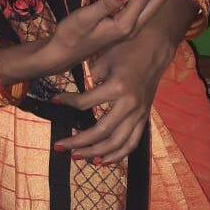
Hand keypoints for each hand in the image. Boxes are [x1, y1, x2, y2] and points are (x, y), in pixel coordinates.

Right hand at [42, 0, 176, 77]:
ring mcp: (130, 28)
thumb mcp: (86, 17)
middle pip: (156, 0)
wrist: (64, 53)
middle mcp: (133, 26)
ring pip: (149, 3)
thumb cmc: (72, 34)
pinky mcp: (125, 26)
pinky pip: (139, 6)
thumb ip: (107, 2)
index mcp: (126, 23)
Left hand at [51, 17, 176, 164]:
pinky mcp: (144, 117)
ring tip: (76, 157)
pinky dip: (117, 155)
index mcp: (117, 87)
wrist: (154, 48)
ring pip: (117, 143)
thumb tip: (77, 95)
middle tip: (59, 146)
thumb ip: (91, 77)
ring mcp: (139, 113)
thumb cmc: (126, 49)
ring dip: (95, 153)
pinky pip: (132, 142)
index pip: (86, 102)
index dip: (67, 102)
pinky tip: (102, 161)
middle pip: (101, 131)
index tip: (54, 101)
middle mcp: (130, 104)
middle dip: (77, 141)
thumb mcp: (104, 57)